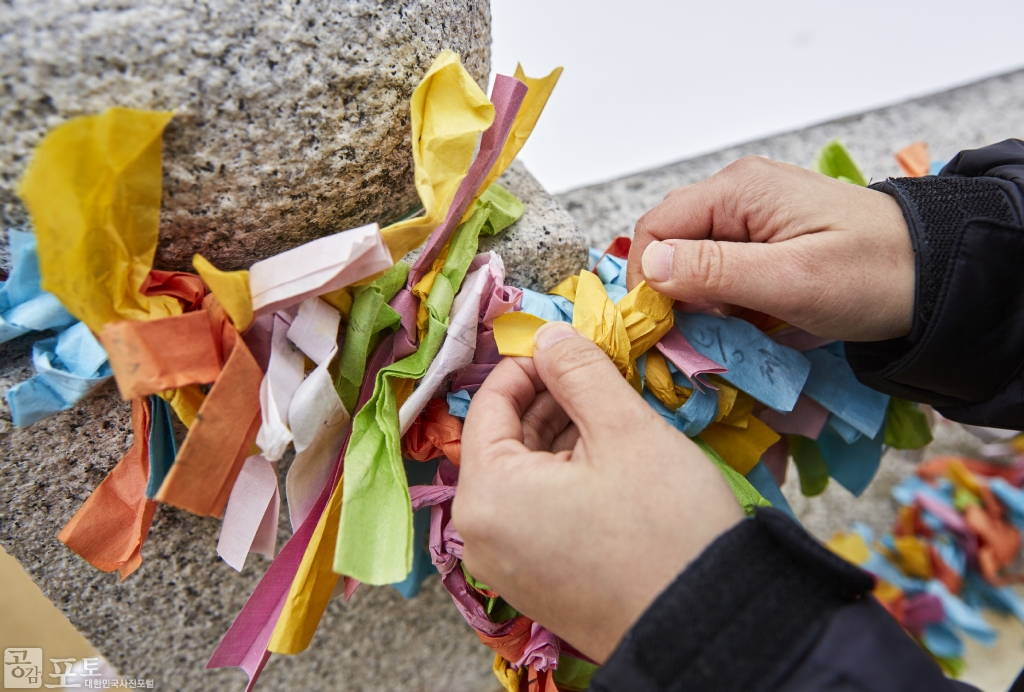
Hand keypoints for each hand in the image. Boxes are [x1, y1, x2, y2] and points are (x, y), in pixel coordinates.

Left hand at [454, 321, 743, 661]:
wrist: (707, 628)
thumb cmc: (665, 526)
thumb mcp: (624, 430)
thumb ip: (579, 371)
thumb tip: (549, 336)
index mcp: (486, 495)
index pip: (488, 403)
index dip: (529, 365)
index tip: (570, 347)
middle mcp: (480, 536)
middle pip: (503, 441)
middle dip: (549, 402)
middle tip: (600, 379)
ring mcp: (505, 566)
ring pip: (522, 476)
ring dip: (561, 439)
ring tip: (613, 421)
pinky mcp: (534, 584)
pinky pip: (535, 513)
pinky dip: (564, 480)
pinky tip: (610, 466)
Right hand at [627, 156, 913, 341]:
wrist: (939, 275)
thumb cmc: (874, 275)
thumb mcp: (790, 280)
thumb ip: (714, 271)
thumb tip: (650, 267)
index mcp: (738, 190)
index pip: (655, 229)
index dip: (646, 279)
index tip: (659, 327)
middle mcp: (738, 192)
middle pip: (670, 241)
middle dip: (670, 291)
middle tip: (692, 335)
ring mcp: (753, 213)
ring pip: (692, 257)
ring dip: (697, 298)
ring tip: (726, 330)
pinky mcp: (767, 236)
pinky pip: (721, 265)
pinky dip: (721, 297)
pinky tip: (743, 320)